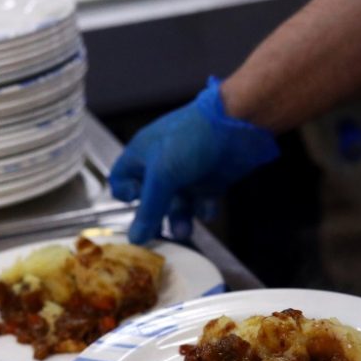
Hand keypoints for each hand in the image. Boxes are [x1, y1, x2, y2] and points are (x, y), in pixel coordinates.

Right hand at [109, 77, 280, 243]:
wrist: (238, 123)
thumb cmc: (193, 137)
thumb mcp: (163, 175)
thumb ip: (148, 209)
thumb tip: (135, 237)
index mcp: (141, 155)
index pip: (121, 181)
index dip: (126, 195)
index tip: (136, 204)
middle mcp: (161, 164)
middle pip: (150, 199)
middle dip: (156, 215)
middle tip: (159, 232)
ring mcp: (186, 172)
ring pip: (176, 204)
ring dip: (180, 218)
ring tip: (185, 229)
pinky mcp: (208, 179)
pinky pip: (200, 202)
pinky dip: (203, 209)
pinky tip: (207, 208)